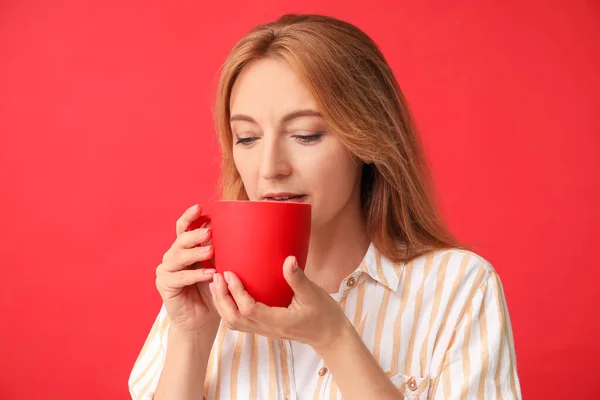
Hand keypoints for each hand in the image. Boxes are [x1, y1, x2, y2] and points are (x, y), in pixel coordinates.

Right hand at [155, 204, 218, 333]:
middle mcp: (172, 256)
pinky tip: (209, 274)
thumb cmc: (213, 291)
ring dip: (195, 253)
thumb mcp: (219, 267)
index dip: (189, 217)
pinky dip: (195, 275)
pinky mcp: (164, 285)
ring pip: (178, 256)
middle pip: (180, 240)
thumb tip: (237, 229)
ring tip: (211, 251)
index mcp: (184, 248)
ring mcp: (165, 270)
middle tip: (210, 232)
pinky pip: (179, 277)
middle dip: (195, 235)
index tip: (200, 207)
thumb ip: (221, 250)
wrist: (202, 320)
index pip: (183, 227)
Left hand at [209, 256, 349, 353]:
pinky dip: (229, 309)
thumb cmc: (324, 314)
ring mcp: (264, 330)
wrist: (329, 335)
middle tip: (216, 277)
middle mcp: (267, 328)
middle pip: (234, 319)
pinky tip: (228, 295)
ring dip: (222, 305)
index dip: (236, 292)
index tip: (229, 274)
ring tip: (216, 285)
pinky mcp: (264, 328)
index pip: (249, 309)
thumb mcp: (313, 294)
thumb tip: (288, 259)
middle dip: (221, 298)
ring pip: (234, 323)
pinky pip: (240, 322)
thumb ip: (298, 278)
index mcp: (278, 321)